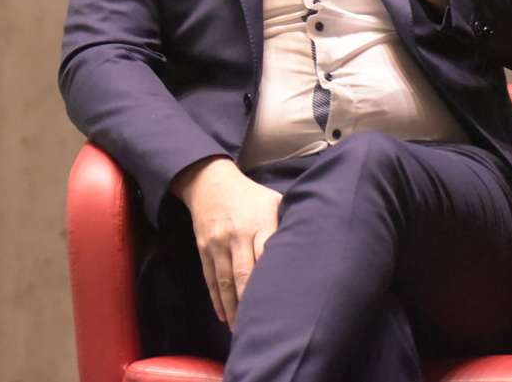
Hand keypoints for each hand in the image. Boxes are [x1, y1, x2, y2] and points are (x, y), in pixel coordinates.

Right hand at [171, 157, 282, 324]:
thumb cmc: (250, 195)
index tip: (282, 305)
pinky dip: (217, 299)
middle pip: (244, 274)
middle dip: (250, 303)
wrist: (210, 181)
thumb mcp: (273, 201)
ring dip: (233, 307)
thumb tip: (307, 250)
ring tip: (240, 330)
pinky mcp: (204, 248)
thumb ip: (286, 224)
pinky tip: (223, 315)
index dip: (272, 280)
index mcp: (260, 223)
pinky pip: (211, 278)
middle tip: (259, 327)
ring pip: (225, 281)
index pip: (267, 255)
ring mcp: (218, 242)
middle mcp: (237, 234)